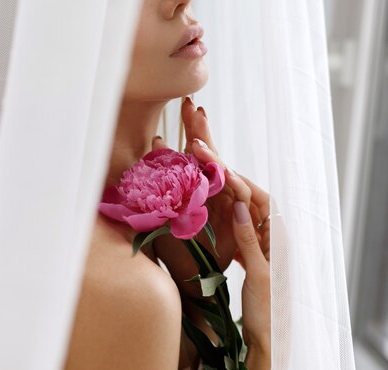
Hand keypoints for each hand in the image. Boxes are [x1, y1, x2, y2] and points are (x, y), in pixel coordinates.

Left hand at [152, 98, 267, 292]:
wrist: (194, 286)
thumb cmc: (178, 252)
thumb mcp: (162, 217)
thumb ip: (158, 189)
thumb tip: (148, 150)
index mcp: (203, 188)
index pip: (200, 154)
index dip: (194, 130)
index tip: (184, 106)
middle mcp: (220, 193)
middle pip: (214, 156)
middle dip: (203, 131)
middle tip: (193, 107)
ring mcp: (233, 205)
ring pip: (228, 173)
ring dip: (213, 157)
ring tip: (195, 142)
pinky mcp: (243, 221)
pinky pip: (244, 197)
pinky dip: (232, 181)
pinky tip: (221, 169)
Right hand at [225, 169, 270, 357]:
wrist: (268, 341)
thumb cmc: (268, 311)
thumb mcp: (257, 273)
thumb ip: (248, 239)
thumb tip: (240, 206)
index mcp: (281, 240)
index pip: (264, 201)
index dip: (245, 184)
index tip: (224, 171)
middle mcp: (275, 240)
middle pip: (255, 206)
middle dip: (235, 189)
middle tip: (214, 175)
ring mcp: (265, 249)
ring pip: (247, 219)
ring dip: (230, 204)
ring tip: (211, 190)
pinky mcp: (255, 259)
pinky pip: (242, 234)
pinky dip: (229, 224)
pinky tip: (217, 220)